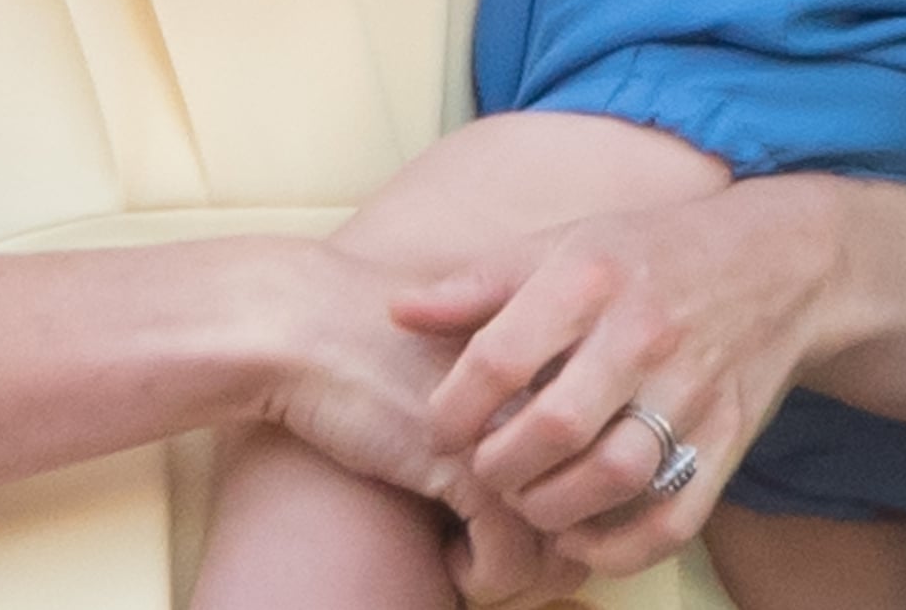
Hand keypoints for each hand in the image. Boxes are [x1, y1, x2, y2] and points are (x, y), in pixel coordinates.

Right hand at [253, 248, 584, 604]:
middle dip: (557, 552)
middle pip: (589, 503)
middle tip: (514, 564)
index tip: (539, 529)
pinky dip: (483, 577)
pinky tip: (449, 561)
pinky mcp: (468, 468)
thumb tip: (556, 500)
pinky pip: (508, 558)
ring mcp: (510, 428)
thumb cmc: (376, 349)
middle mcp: (545, 389)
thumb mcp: (463, 368)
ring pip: (558, 540)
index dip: (577, 508)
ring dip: (523, 575)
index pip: (602, 453)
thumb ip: (514, 408)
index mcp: (551, 355)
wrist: (303, 328)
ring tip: (484, 566)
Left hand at [396, 174, 845, 580]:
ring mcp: (691, 391)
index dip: (453, 408)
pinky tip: (582, 533)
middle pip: (554, 428)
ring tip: (525, 498)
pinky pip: (671, 518)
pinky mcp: (726, 440)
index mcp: (590, 276)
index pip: (501, 358)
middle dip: (499, 466)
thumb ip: (477, 284)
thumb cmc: (643, 254)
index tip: (438, 427)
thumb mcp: (560, 244)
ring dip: (552, 508)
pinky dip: (619, 545)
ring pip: (613, 478)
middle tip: (480, 469)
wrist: (771, 263)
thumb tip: (398, 311)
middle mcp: (641, 334)